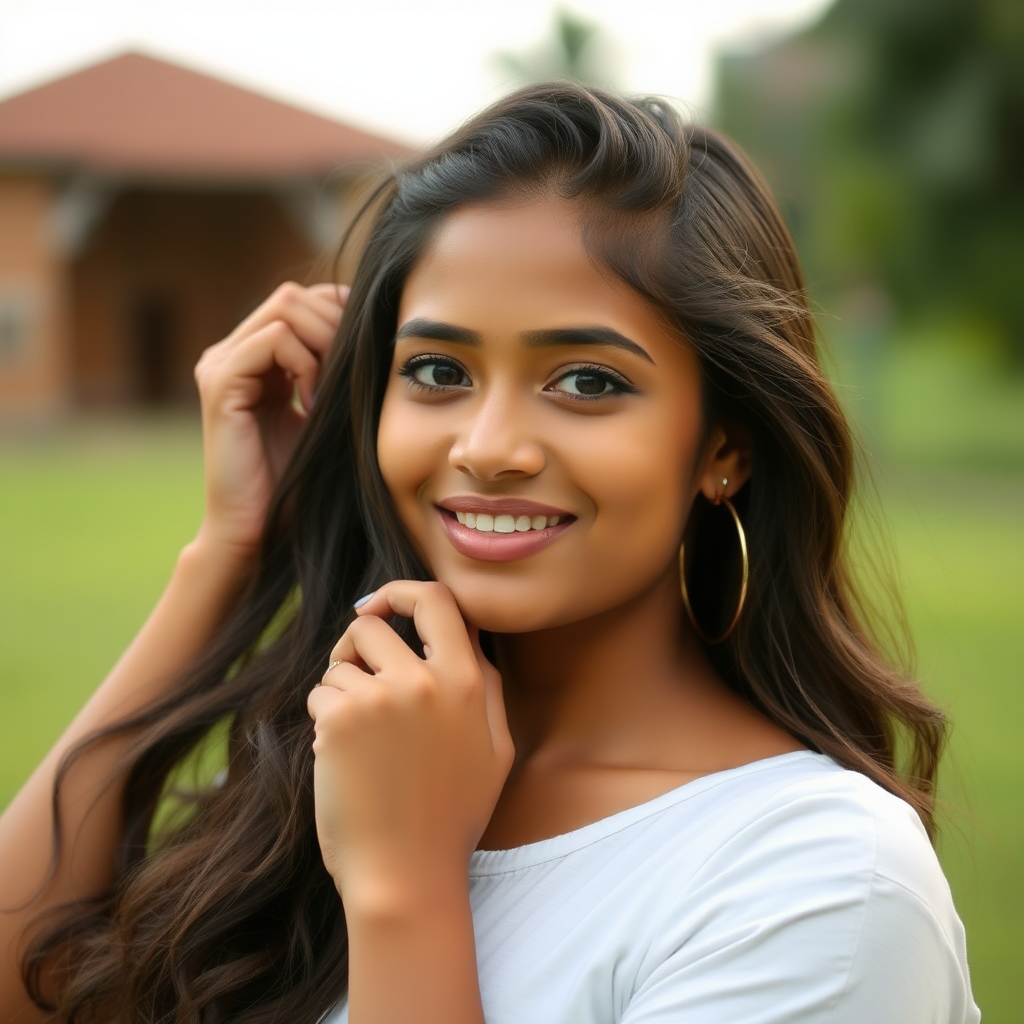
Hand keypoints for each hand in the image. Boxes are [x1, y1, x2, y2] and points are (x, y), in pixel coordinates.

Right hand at [192, 282, 346, 558]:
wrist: (255, 532)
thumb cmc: (296, 486)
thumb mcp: (326, 420)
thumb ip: (338, 378)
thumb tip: (380, 336)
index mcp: (256, 359)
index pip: (305, 302)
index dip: (342, 316)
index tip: (366, 360)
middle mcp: (233, 353)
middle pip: (296, 296)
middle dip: (337, 326)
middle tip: (353, 375)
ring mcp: (221, 364)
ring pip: (286, 307)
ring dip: (325, 342)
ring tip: (332, 392)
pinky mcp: (219, 383)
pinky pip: (273, 339)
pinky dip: (305, 362)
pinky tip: (314, 403)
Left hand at [307, 581, 513, 908]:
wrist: (406, 874)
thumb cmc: (451, 816)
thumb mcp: (495, 748)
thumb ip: (487, 688)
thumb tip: (469, 640)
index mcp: (468, 681)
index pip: (437, 599)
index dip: (401, 592)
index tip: (380, 607)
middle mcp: (426, 679)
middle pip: (373, 624)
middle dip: (356, 643)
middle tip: (353, 674)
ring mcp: (381, 698)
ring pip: (341, 662)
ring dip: (340, 688)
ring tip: (355, 734)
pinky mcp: (340, 720)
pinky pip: (321, 694)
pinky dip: (323, 720)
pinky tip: (342, 758)